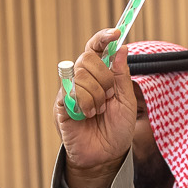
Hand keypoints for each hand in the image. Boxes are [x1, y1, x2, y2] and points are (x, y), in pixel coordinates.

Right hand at [56, 29, 139, 187]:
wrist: (106, 156)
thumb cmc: (116, 129)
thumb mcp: (126, 101)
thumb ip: (122, 76)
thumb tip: (122, 48)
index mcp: (99, 75)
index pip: (96, 48)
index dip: (104, 38)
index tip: (117, 32)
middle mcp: (82, 79)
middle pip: (87, 58)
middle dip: (105, 77)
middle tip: (109, 96)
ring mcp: (70, 91)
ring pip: (81, 76)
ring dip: (97, 96)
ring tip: (98, 112)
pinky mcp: (61, 105)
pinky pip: (71, 92)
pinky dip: (85, 104)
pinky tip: (87, 115)